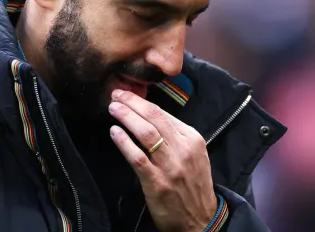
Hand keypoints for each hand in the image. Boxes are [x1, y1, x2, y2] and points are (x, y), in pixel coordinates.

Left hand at [108, 89, 216, 231]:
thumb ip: (176, 137)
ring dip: (127, 117)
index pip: (164, 113)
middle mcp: (183, 149)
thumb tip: (149, 117)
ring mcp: (170, 166)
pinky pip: (138, 158)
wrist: (201, 220)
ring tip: (113, 109)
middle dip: (132, 103)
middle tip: (116, 94)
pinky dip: (124, 143)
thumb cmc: (193, 185)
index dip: (142, 102)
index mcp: (193, 138)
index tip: (127, 94)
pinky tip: (114, 133)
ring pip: (146, 133)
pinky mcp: (157, 182)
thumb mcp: (194, 155)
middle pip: (154, 118)